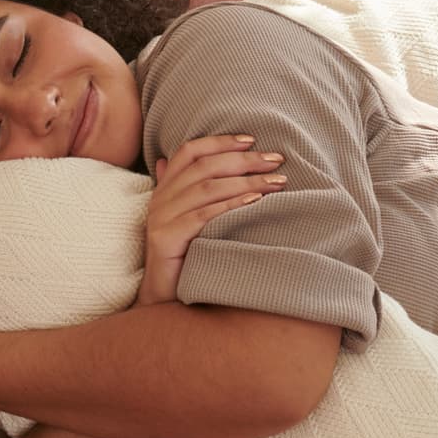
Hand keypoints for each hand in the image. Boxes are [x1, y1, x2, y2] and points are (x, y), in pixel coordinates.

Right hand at [137, 133, 287, 306]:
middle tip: (276, 160)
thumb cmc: (187, 259)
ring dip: (247, 182)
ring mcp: (161, 218)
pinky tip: (256, 201)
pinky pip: (203, 215)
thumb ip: (202, 194)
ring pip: (208, 188)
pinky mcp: (165, 238)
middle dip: (244, 160)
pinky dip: (231, 205)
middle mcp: (160, 199)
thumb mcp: (194, 221)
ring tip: (277, 182)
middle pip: (205, 166)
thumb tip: (224, 164)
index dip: (220, 142)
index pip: (190, 151)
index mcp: (166, 189)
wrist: (164, 297)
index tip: (252, 140)